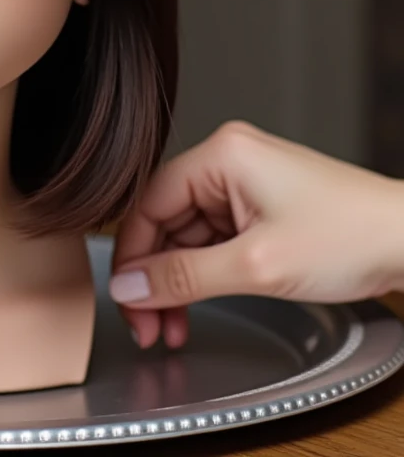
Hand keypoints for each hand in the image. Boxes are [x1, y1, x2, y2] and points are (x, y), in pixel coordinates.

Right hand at [110, 121, 403, 349]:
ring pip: (189, 234)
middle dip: (157, 277)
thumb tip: (129, 287)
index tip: (129, 301)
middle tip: (151, 325)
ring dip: (180, 281)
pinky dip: (206, 273)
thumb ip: (183, 278)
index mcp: (221, 155)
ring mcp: (245, 181)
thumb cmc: (353, 236)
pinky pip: (215, 238)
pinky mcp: (261, 203)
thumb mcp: (256, 266)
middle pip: (166, 221)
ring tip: (175, 326)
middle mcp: (228, 160)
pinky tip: (200, 304)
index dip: (133, 257)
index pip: (149, 204)